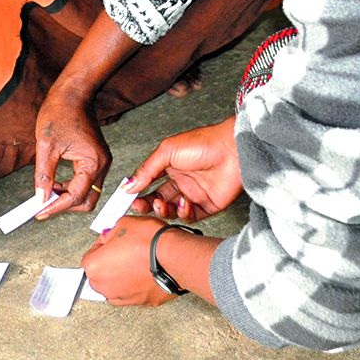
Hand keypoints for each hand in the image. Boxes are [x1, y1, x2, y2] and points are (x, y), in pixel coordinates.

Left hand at [34, 90, 109, 217]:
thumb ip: (44, 174)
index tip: (39, 212)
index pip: (77, 196)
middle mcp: (102, 165)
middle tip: (43, 207)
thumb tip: (41, 198)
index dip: (57, 206)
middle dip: (65, 206)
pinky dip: (71, 187)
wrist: (73, 93)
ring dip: (68, 197)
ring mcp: (101, 162)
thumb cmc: (60, 113)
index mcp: (93, 162)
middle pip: (88, 200)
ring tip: (46, 195)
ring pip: (88, 193)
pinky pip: (86, 182)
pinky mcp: (96, 159)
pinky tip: (55, 184)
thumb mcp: (46, 146)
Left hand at [80, 217, 175, 306]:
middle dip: (110, 263)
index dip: (103, 245)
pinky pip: (134, 293)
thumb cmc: (149, 241)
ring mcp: (123, 297)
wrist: (174, 257)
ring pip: (117, 286)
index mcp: (94, 267)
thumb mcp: (123, 224)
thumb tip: (109, 237)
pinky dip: (138, 284)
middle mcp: (105, 287)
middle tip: (125, 250)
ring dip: (123, 276)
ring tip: (138, 261)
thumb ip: (110, 234)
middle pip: (101, 274)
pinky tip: (147, 271)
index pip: (90, 255)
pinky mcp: (142, 303)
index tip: (112, 241)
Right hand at [127, 117, 241, 221]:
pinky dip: (183, 213)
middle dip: (146, 204)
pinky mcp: (208, 206)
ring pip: (171, 210)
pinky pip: (190, 216)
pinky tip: (183, 203)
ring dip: (162, 209)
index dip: (137, 192)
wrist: (233, 150)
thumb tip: (128, 185)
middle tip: (139, 205)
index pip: (149, 183)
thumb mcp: (167, 151)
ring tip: (160, 204)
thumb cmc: (203, 143)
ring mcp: (194, 194)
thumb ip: (147, 170)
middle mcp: (181, 181)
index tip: (125, 199)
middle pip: (158, 199)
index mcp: (170, 166)